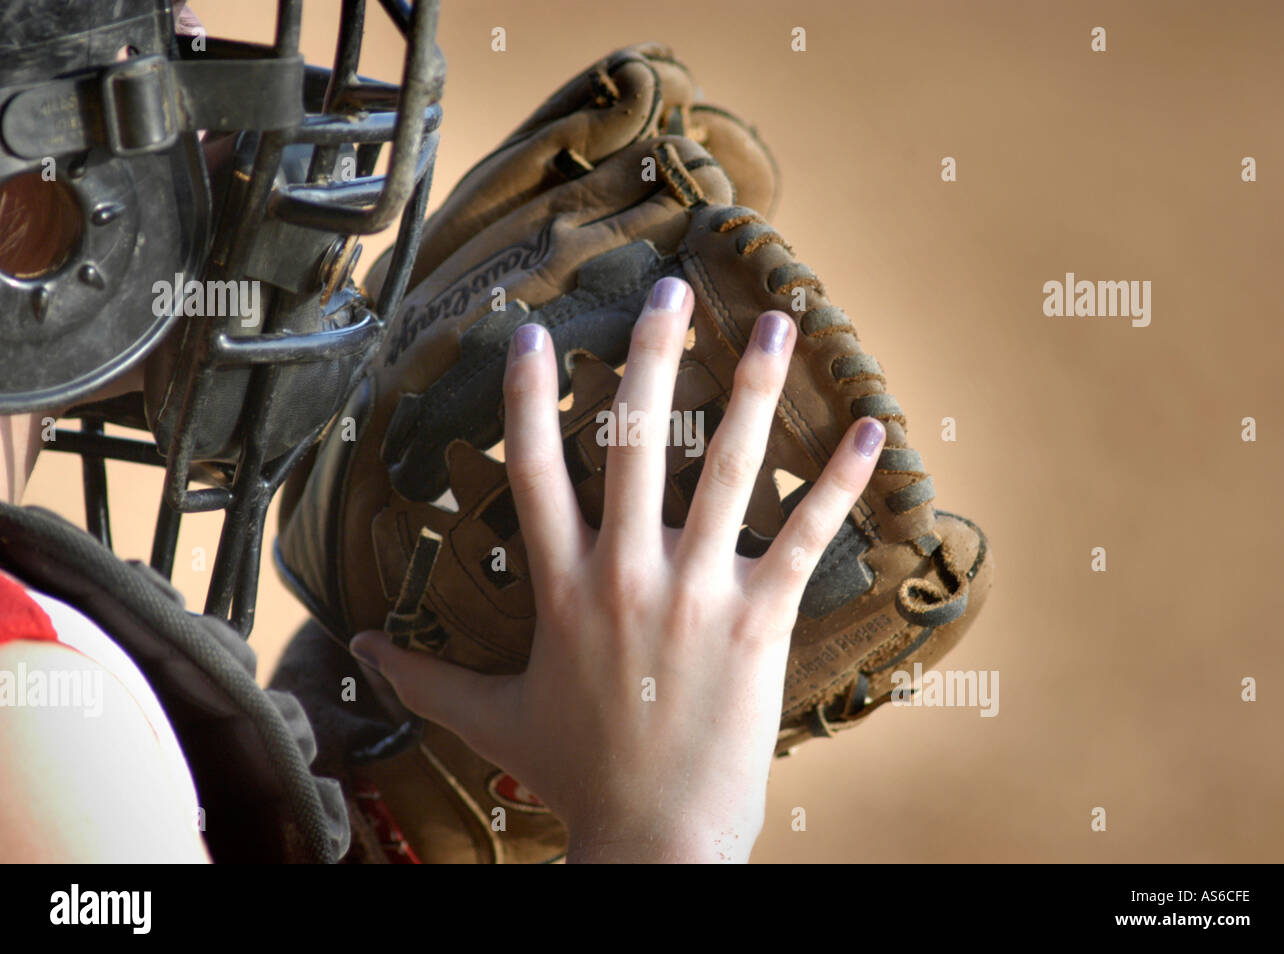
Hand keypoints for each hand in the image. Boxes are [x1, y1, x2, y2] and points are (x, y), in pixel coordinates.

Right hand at [351, 276, 885, 862]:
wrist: (655, 837)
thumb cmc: (576, 773)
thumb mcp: (490, 719)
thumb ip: (422, 678)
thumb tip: (357, 647)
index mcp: (561, 585)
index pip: (536, 469)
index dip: (532, 396)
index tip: (537, 333)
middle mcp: (626, 572)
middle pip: (638, 440)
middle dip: (654, 354)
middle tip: (670, 289)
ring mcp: (696, 591)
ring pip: (730, 467)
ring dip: (758, 388)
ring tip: (780, 323)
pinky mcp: (758, 620)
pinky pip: (805, 535)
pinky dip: (841, 480)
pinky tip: (873, 428)